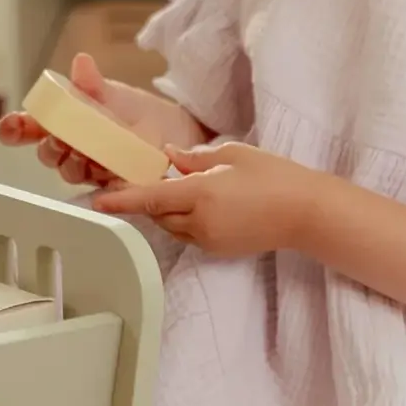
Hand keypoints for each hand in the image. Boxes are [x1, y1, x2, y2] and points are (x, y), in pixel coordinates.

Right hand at [0, 53, 202, 188]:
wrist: (173, 131)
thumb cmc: (135, 112)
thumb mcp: (112, 93)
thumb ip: (92, 83)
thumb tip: (81, 62)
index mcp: (63, 122)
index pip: (27, 129)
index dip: (15, 129)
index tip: (12, 127)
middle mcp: (70, 148)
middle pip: (46, 154)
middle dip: (50, 147)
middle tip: (61, 138)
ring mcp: (88, 168)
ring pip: (68, 171)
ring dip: (72, 162)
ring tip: (86, 153)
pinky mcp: (109, 184)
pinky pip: (97, 187)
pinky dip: (99, 177)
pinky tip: (105, 169)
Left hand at [92, 141, 322, 256]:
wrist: (307, 213)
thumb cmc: (275, 177)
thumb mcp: (234, 155)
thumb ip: (195, 158)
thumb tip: (169, 157)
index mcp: (201, 194)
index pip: (151, 198)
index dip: (122, 201)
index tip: (98, 202)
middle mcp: (200, 222)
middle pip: (158, 214)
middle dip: (151, 199)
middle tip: (152, 180)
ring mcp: (209, 240)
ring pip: (172, 227)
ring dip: (169, 210)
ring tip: (186, 190)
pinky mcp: (218, 250)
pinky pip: (189, 236)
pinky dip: (186, 221)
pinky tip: (203, 206)